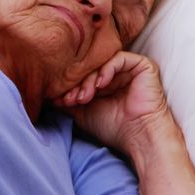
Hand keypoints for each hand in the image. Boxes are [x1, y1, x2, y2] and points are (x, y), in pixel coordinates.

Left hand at [53, 51, 168, 149]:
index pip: (82, 77)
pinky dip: (106, 70)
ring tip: (84, 97)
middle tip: (70, 99)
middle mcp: (118, 75)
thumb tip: (50, 94)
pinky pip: (120, 58)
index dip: (69, 87)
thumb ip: (69, 100)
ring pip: (102, 64)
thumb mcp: (82, 112)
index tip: (59, 100)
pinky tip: (99, 86)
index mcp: (105, 85)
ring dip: (88, 80)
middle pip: (90, 69)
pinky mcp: (143, 66)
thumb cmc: (113, 127)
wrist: (138, 136)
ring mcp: (130, 70)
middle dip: (77, 84)